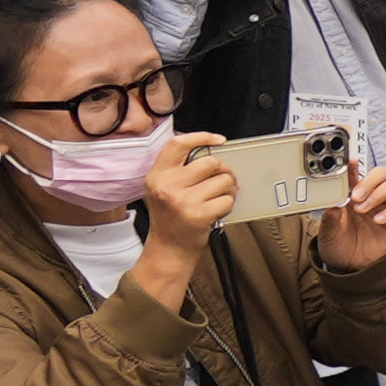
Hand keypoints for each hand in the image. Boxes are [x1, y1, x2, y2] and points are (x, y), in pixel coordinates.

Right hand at [136, 127, 240, 251]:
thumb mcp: (164, 188)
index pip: (178, 145)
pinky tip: (216, 211)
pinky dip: (228, 205)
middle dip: (223, 171)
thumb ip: (180, 169)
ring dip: (228, 190)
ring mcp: (182, 200)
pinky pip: (227, 199)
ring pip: (223, 180)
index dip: (201, 137)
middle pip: (210, 162)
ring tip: (217, 199)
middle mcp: (167, 186)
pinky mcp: (198, 214)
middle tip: (222, 181)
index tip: (218, 140)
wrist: (169, 248)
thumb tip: (211, 150)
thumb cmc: (172, 217)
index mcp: (157, 175)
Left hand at [312, 151, 385, 270]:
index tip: (349, 162)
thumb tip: (332, 205)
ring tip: (363, 209)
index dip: (354, 166)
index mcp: (352, 195)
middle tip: (356, 195)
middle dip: (369, 181)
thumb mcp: (327, 233)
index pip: (356, 173)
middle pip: (380, 174)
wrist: (352, 267)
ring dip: (378, 194)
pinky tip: (377, 220)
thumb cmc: (340, 246)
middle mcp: (371, 197)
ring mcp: (385, 208)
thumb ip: (329, 219)